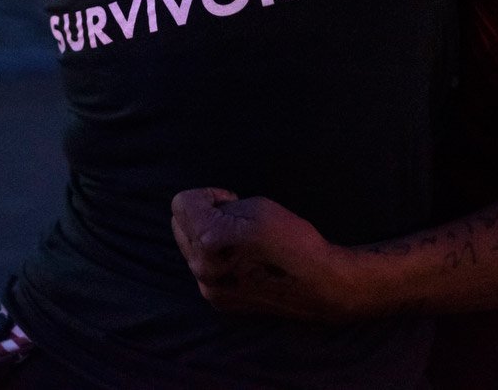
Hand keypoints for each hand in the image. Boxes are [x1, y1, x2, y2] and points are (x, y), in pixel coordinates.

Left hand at [170, 188, 354, 321]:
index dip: (207, 195)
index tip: (230, 200)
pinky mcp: (219, 301)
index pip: (181, 203)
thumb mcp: (256, 206)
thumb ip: (219, 205)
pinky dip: (214, 258)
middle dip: (201, 215)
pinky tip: (242, 259)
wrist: (319, 285)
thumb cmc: (292, 239)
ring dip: (206, 237)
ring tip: (239, 240)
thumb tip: (205, 212)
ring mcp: (210, 288)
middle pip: (179, 225)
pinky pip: (203, 269)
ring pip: (189, 248)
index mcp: (209, 240)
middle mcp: (202, 268)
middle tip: (234, 218)